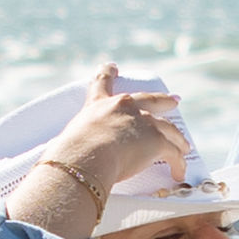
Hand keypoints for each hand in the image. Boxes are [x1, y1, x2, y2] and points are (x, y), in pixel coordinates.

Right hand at [24, 61, 195, 214]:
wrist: (85, 157)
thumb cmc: (69, 154)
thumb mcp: (66, 142)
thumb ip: (68, 147)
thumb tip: (55, 163)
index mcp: (99, 104)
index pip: (102, 82)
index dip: (107, 73)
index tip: (111, 65)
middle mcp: (124, 108)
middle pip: (150, 100)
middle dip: (163, 100)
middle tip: (175, 100)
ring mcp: (143, 122)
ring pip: (168, 128)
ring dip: (177, 137)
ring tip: (183, 145)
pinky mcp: (156, 140)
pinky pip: (172, 153)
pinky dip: (177, 164)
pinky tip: (179, 172)